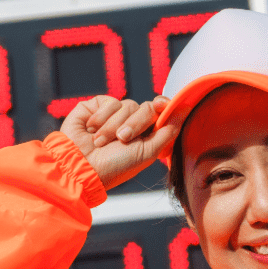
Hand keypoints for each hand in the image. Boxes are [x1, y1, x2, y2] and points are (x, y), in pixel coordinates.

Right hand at [60, 95, 187, 189]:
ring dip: (114, 126)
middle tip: (122, 140)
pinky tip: (92, 130)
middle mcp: (130, 123)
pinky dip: (102, 118)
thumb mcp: (147, 153)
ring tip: (101, 142)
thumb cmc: (114, 167)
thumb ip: (168, 130)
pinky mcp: (96, 107)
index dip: (163, 106)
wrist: (80, 166)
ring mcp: (113, 114)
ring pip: (127, 104)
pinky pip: (109, 101)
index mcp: (145, 135)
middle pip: (146, 107)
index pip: (160, 112)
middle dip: (135, 124)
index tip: (162, 105)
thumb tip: (187, 107)